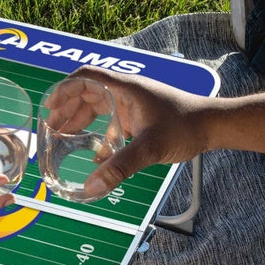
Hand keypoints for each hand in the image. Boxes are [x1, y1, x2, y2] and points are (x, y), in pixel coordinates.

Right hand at [65, 67, 211, 197]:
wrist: (213, 125)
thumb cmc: (185, 126)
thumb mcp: (149, 148)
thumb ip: (119, 166)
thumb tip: (91, 186)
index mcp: (125, 88)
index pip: (86, 78)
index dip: (64, 89)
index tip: (50, 107)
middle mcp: (127, 92)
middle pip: (88, 93)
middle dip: (68, 109)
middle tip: (51, 127)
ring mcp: (134, 104)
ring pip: (99, 107)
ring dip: (81, 120)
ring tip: (63, 137)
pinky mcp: (141, 117)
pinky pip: (113, 122)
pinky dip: (100, 134)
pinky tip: (95, 155)